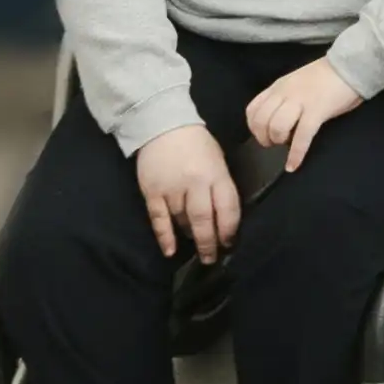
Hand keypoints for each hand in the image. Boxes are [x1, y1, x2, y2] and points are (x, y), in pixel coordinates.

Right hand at [133, 124, 239, 261]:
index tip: (230, 243)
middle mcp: (196, 183)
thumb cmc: (197, 144)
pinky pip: (159, 219)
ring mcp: (172, 188)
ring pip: (183, 221)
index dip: (229, 229)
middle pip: (204, 219)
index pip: (227, 207)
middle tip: (212, 258)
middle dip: (210, 242)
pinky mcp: (152, 192)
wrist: (163, 125)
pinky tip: (170, 251)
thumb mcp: (217, 160)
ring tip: (198, 251)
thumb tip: (223, 215)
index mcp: (217, 174)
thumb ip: (220, 185)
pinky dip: (164, 237)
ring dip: (191, 237)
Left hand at [242, 57, 365, 170]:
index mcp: (279, 86)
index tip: (263, 134)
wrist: (352, 65)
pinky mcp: (317, 110)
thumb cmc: (328, 75)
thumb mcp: (297, 82)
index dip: (254, 127)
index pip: (253, 109)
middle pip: (261, 120)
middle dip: (264, 137)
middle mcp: (286, 92)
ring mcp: (301, 101)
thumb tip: (277, 119)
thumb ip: (285, 97)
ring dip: (279, 141)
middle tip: (275, 142)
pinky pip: (301, 136)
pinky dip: (296, 154)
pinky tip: (293, 165)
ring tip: (287, 145)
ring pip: (277, 127)